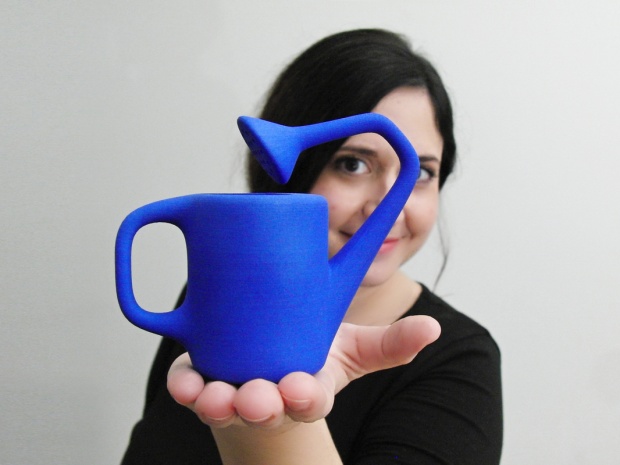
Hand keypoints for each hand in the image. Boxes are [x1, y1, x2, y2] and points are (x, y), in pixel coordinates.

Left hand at [168, 315, 439, 429]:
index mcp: (306, 389)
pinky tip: (185, 383)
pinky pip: (190, 388)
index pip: (308, 401)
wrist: (271, 358)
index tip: (301, 389)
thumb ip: (390, 342)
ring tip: (212, 397)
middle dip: (260, 406)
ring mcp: (233, 390)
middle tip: (256, 397)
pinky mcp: (203, 378)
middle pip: (265, 408)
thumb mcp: (353, 347)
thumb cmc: (313, 353)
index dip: (305, 399)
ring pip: (222, 404)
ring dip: (216, 403)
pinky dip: (185, 388)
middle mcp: (269, 397)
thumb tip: (430, 327)